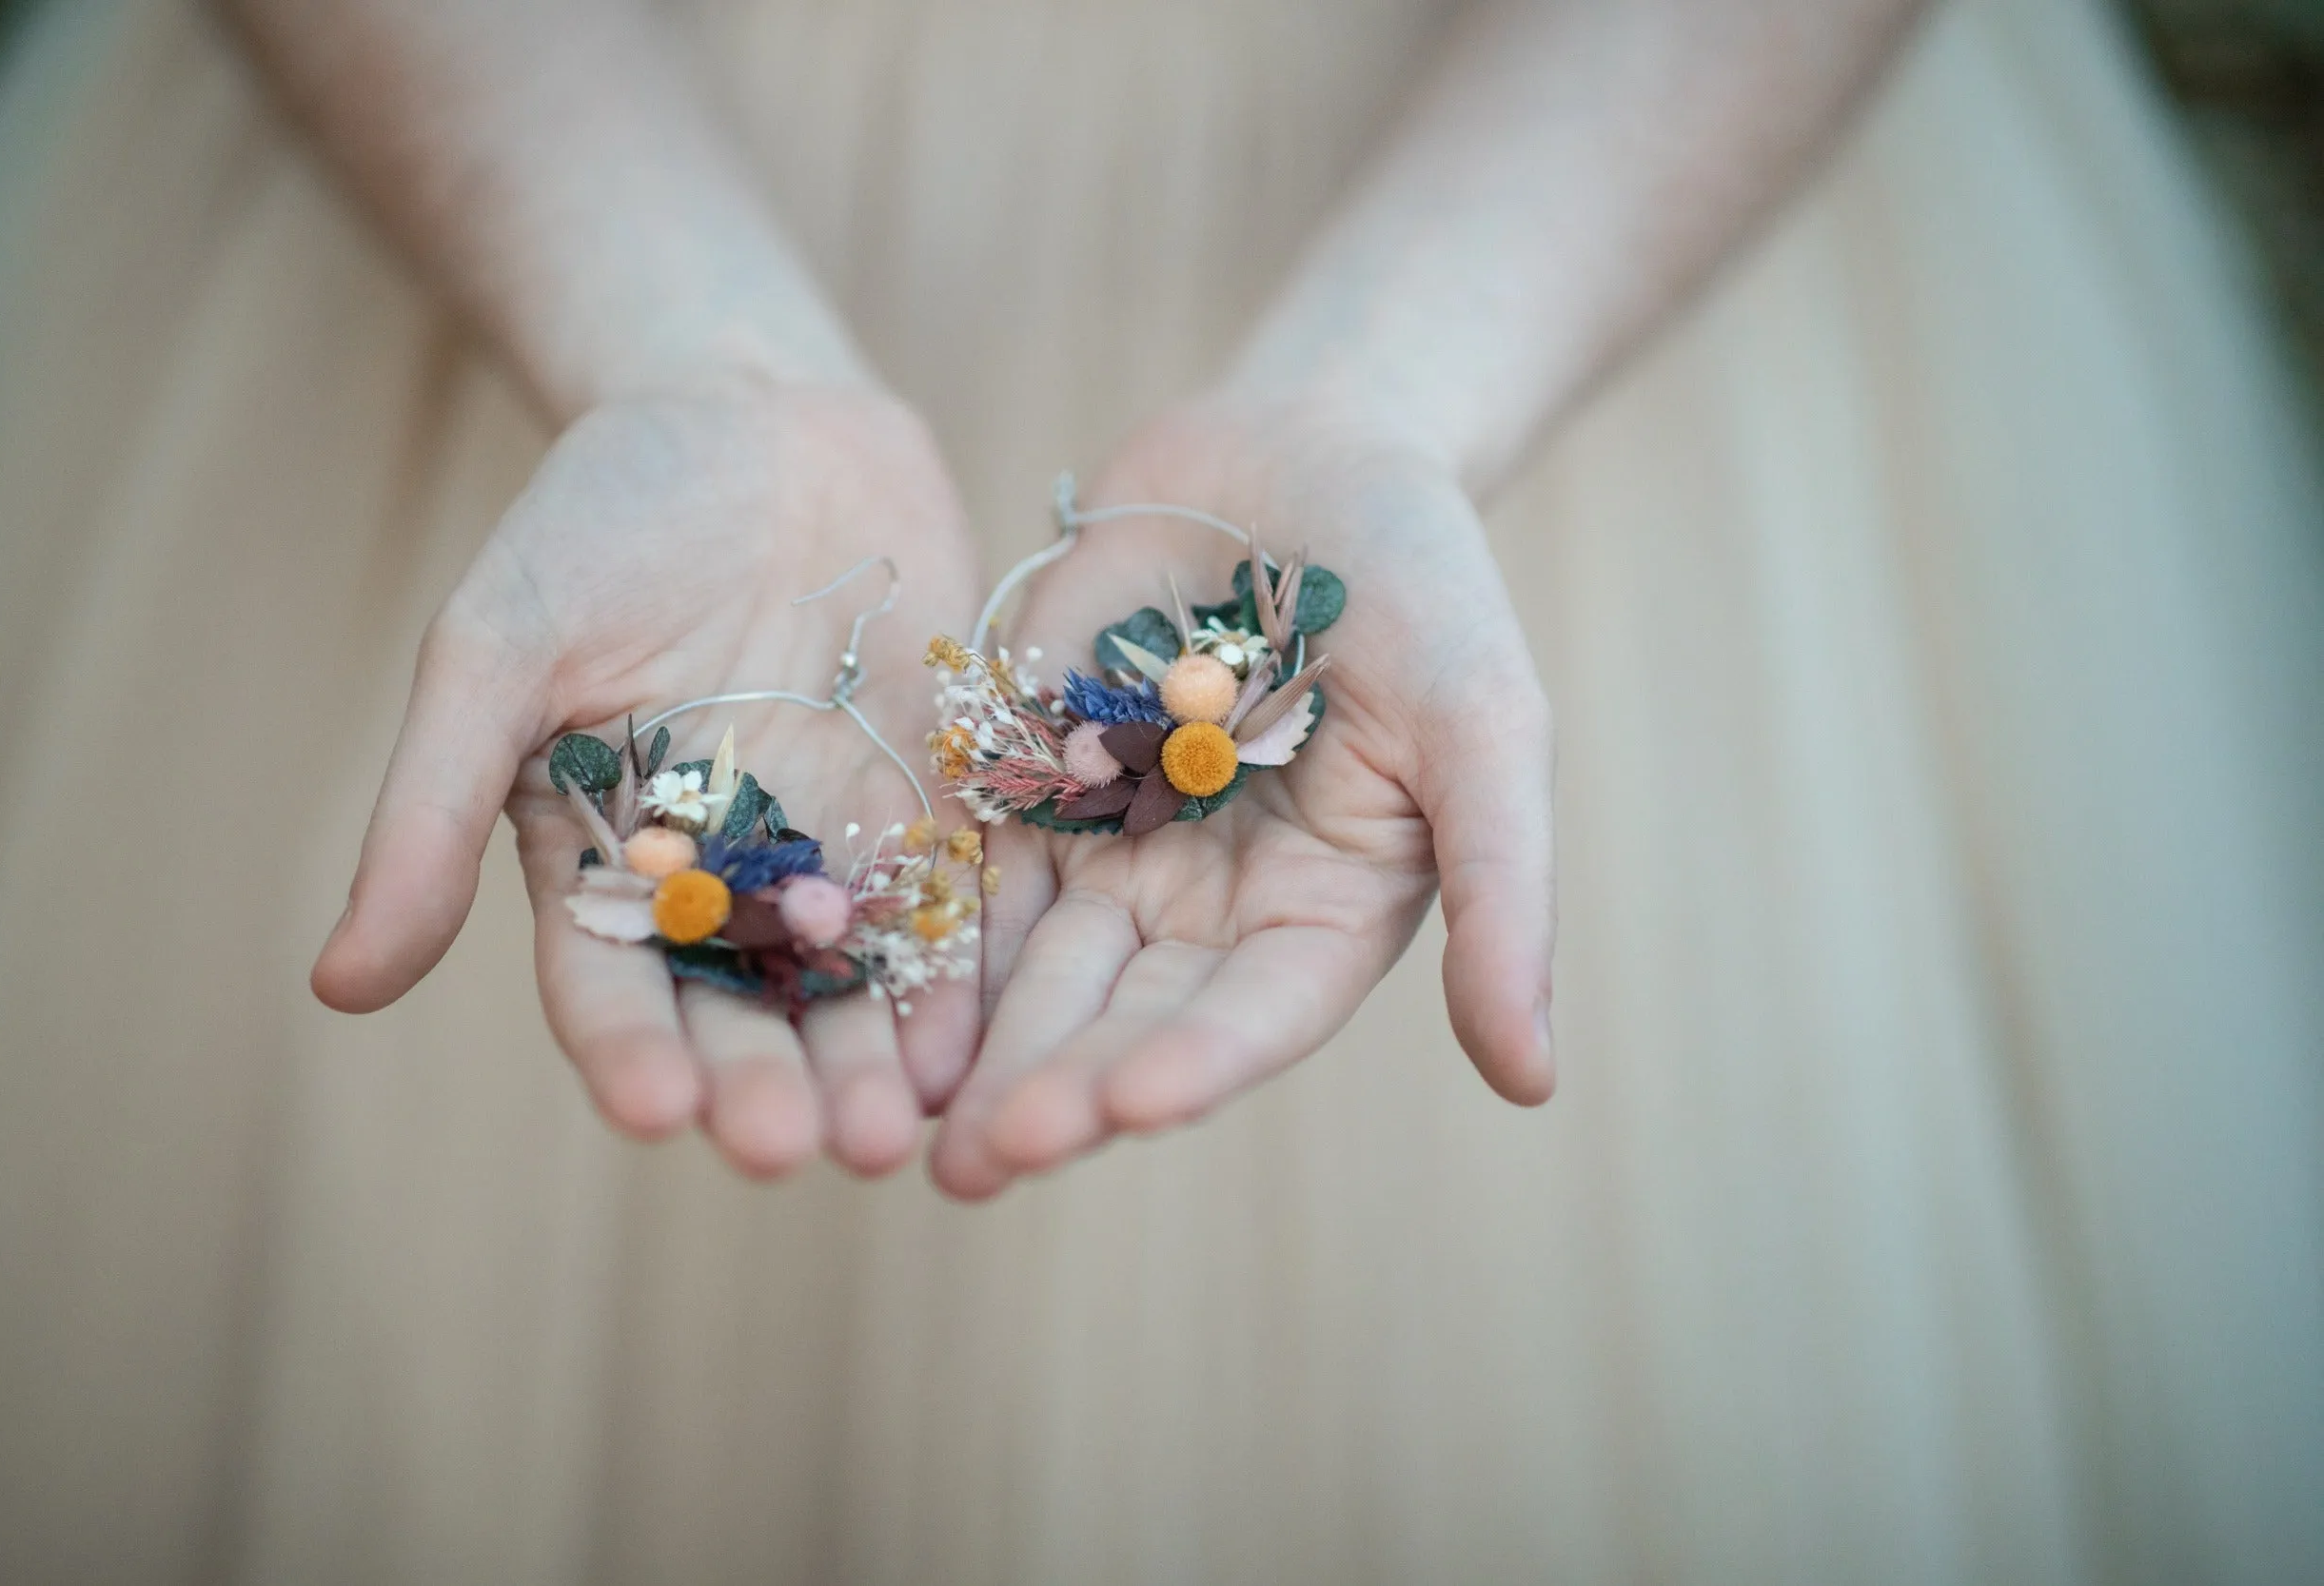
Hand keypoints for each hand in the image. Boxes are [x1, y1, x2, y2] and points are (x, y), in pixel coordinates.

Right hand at [312, 377, 982, 1178]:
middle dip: (767, 1081)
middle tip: (798, 1149)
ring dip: (871, 1055)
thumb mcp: (497, 647)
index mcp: (599, 853)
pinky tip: (982, 1036)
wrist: (753, 415)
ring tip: (895, 1128)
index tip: (657, 1113)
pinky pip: (955, 898)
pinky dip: (967, 966)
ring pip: (852, 975)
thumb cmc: (601, 517)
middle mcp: (718, 870)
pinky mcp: (934, 797)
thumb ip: (434, 811)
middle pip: (742, 1003)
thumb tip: (338, 987)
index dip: (630, 1051)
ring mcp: (833, 838)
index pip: (608, 980)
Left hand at [930, 396, 1556, 1198]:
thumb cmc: (1426, 584)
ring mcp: (1114, 849)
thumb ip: (1502, 894)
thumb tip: (1535, 1083)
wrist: (1302, 447)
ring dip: (972, 1045)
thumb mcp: (1485, 725)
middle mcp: (1212, 909)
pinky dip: (923, 930)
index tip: (1124, 1109)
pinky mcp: (1028, 784)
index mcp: (1324, 915)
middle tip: (978, 1162)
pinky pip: (969, 869)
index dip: (1193, 1063)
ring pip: (1032, 967)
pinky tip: (859, 986)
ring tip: (903, 1123)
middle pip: (1125, 1013)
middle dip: (1053, 1084)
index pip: (1254, 1016)